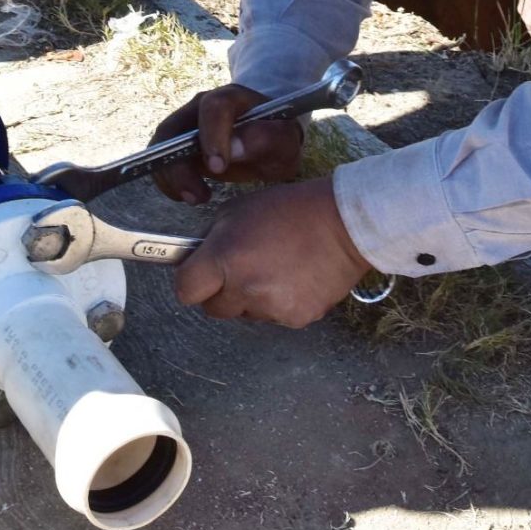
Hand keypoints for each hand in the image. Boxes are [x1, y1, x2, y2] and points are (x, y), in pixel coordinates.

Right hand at [150, 84, 303, 204]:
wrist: (266, 141)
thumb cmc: (276, 138)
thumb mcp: (284, 140)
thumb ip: (266, 139)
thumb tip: (233, 149)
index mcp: (231, 98)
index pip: (213, 108)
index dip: (211, 135)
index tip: (218, 167)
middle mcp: (199, 107)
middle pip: (173, 129)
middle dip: (179, 166)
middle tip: (198, 196)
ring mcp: (184, 125)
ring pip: (160, 148)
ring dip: (171, 178)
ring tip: (197, 199)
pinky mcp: (174, 145)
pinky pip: (159, 162)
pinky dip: (168, 182)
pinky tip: (189, 196)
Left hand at [175, 177, 371, 327]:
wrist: (345, 223)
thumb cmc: (288, 210)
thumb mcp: (236, 212)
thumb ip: (211, 241)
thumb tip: (197, 259)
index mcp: (224, 259)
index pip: (185, 291)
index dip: (190, 282)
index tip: (199, 275)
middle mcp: (245, 289)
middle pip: (213, 309)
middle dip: (220, 292)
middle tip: (240, 270)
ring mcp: (272, 308)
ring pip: (244, 314)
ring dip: (250, 298)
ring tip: (274, 269)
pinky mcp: (296, 318)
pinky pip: (274, 317)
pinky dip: (279, 303)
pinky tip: (294, 278)